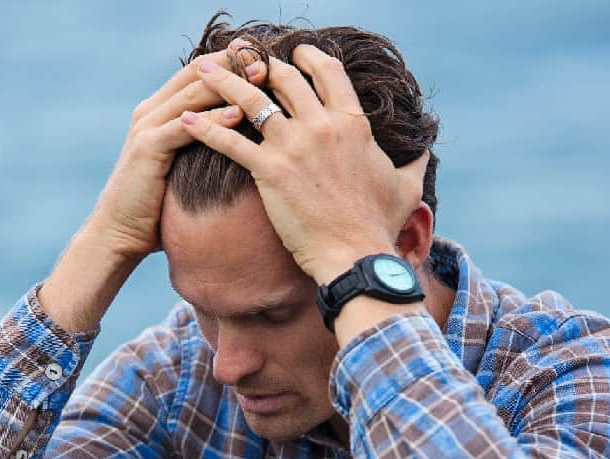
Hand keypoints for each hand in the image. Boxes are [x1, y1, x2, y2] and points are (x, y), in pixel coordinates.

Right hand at [87, 46, 264, 261]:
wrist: (118, 233)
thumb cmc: (155, 209)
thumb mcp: (181, 170)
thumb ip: (199, 150)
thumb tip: (237, 147)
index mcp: (159, 111)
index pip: (198, 72)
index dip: (230, 62)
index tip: (264, 59)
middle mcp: (151, 111)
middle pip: (197, 72)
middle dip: (233, 65)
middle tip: (267, 60)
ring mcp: (147, 127)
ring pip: (192, 93)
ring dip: (229, 85)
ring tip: (261, 80)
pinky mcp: (147, 148)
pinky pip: (185, 127)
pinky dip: (212, 119)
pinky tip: (238, 114)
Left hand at [180, 45, 428, 283]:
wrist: (355, 255)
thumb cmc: (379, 226)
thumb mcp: (406, 187)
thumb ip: (414, 162)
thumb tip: (425, 150)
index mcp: (352, 122)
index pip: (327, 72)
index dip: (307, 57)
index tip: (292, 53)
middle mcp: (322, 125)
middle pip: (284, 78)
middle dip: (260, 64)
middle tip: (240, 59)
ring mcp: (294, 146)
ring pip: (251, 100)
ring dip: (223, 81)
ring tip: (201, 71)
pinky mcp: (269, 171)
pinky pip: (229, 142)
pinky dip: (204, 128)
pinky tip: (184, 120)